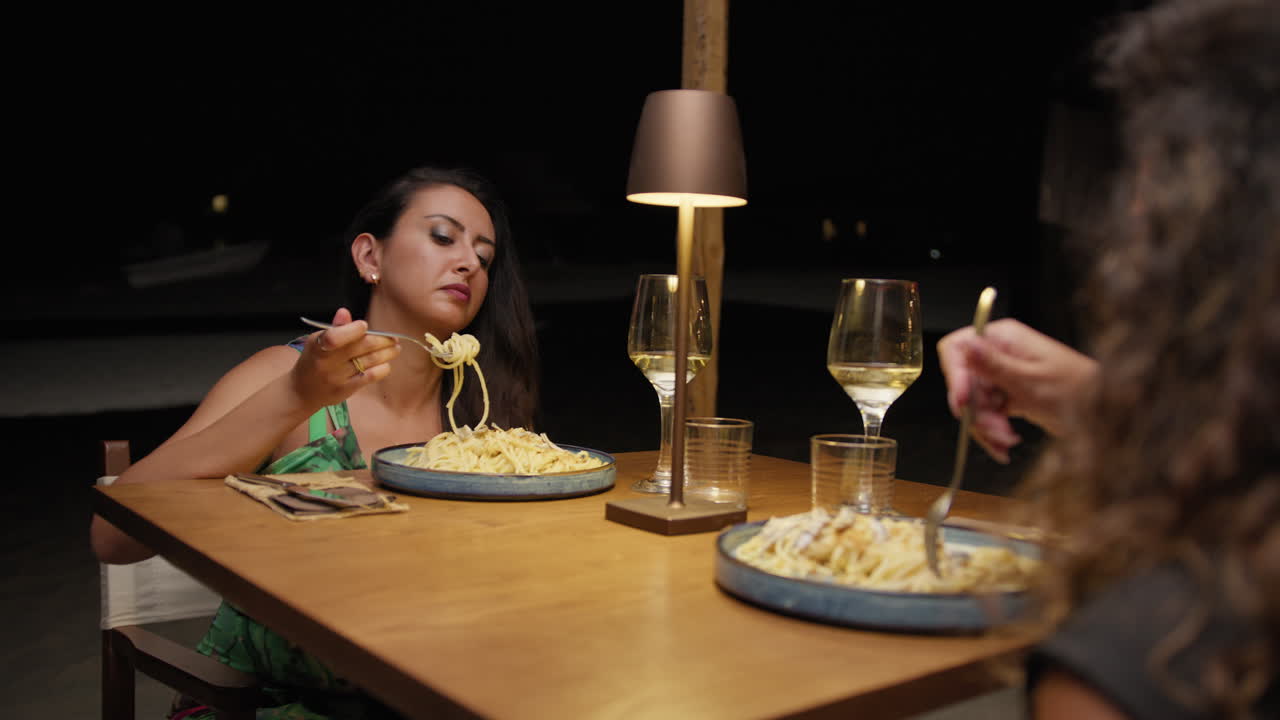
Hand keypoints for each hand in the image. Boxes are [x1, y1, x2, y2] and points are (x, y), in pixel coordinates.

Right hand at [290, 307, 399, 406]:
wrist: (302, 391)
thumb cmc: (313, 361)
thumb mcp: (317, 342)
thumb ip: (334, 328)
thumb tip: (345, 312)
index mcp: (318, 346)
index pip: (335, 337)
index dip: (352, 330)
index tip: (365, 326)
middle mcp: (327, 362)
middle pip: (359, 348)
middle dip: (381, 340)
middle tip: (393, 337)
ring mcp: (337, 377)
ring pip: (368, 361)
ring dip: (386, 353)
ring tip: (395, 348)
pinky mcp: (346, 389)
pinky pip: (369, 377)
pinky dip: (382, 368)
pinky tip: (386, 364)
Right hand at [937, 318, 1097, 462]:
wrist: (1106, 416)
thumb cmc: (1080, 392)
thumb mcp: (1031, 380)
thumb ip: (994, 364)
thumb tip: (965, 345)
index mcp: (1004, 338)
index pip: (957, 349)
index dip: (955, 375)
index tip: (964, 401)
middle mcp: (999, 353)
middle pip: (964, 382)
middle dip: (976, 411)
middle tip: (997, 431)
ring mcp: (1003, 376)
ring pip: (973, 403)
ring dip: (985, 427)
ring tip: (1007, 441)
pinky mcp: (1008, 396)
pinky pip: (986, 415)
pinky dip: (993, 433)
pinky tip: (1005, 445)